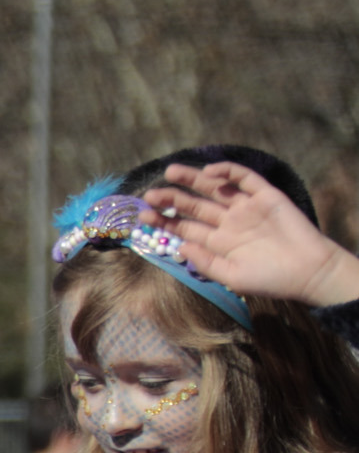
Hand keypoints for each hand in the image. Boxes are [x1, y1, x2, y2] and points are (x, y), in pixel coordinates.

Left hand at [150, 162, 358, 305]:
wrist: (308, 271)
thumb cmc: (270, 280)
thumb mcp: (231, 276)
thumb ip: (205, 262)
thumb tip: (181, 246)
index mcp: (218, 242)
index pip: (185, 227)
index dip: (164, 221)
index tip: (142, 216)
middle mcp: (229, 222)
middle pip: (194, 206)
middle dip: (172, 199)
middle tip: (150, 194)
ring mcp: (246, 207)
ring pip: (215, 188)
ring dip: (193, 179)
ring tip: (170, 172)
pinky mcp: (266, 196)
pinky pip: (244, 179)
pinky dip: (227, 172)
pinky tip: (209, 172)